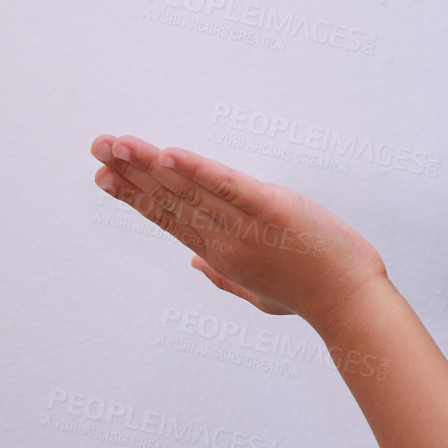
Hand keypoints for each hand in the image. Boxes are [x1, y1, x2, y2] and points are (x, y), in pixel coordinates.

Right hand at [89, 134, 387, 325]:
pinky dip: (199, 170)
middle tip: (98, 146)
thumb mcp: (260, 291)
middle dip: (131, 172)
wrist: (349, 304)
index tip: (106, 177)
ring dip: (151, 163)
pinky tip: (171, 155)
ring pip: (190, 190)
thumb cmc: (310, 296)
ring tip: (119, 143)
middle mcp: (224, 240)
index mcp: (220, 254)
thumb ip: (223, 276)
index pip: (168, 219)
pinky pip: (229, 187)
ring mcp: (246, 226)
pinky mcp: (274, 210)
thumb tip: (194, 262)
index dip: (135, 197)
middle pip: (170, 199)